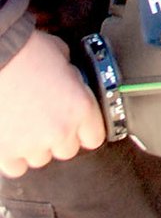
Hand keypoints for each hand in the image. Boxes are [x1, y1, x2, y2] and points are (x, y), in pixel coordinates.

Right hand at [0, 30, 106, 177]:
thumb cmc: (27, 50)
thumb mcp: (62, 55)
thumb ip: (72, 75)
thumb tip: (72, 80)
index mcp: (81, 107)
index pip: (95, 137)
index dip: (85, 129)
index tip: (77, 124)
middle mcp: (61, 131)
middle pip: (67, 150)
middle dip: (59, 136)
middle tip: (46, 117)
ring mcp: (33, 145)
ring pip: (41, 158)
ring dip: (36, 145)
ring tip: (25, 123)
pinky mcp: (7, 152)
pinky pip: (16, 167)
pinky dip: (13, 156)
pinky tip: (11, 137)